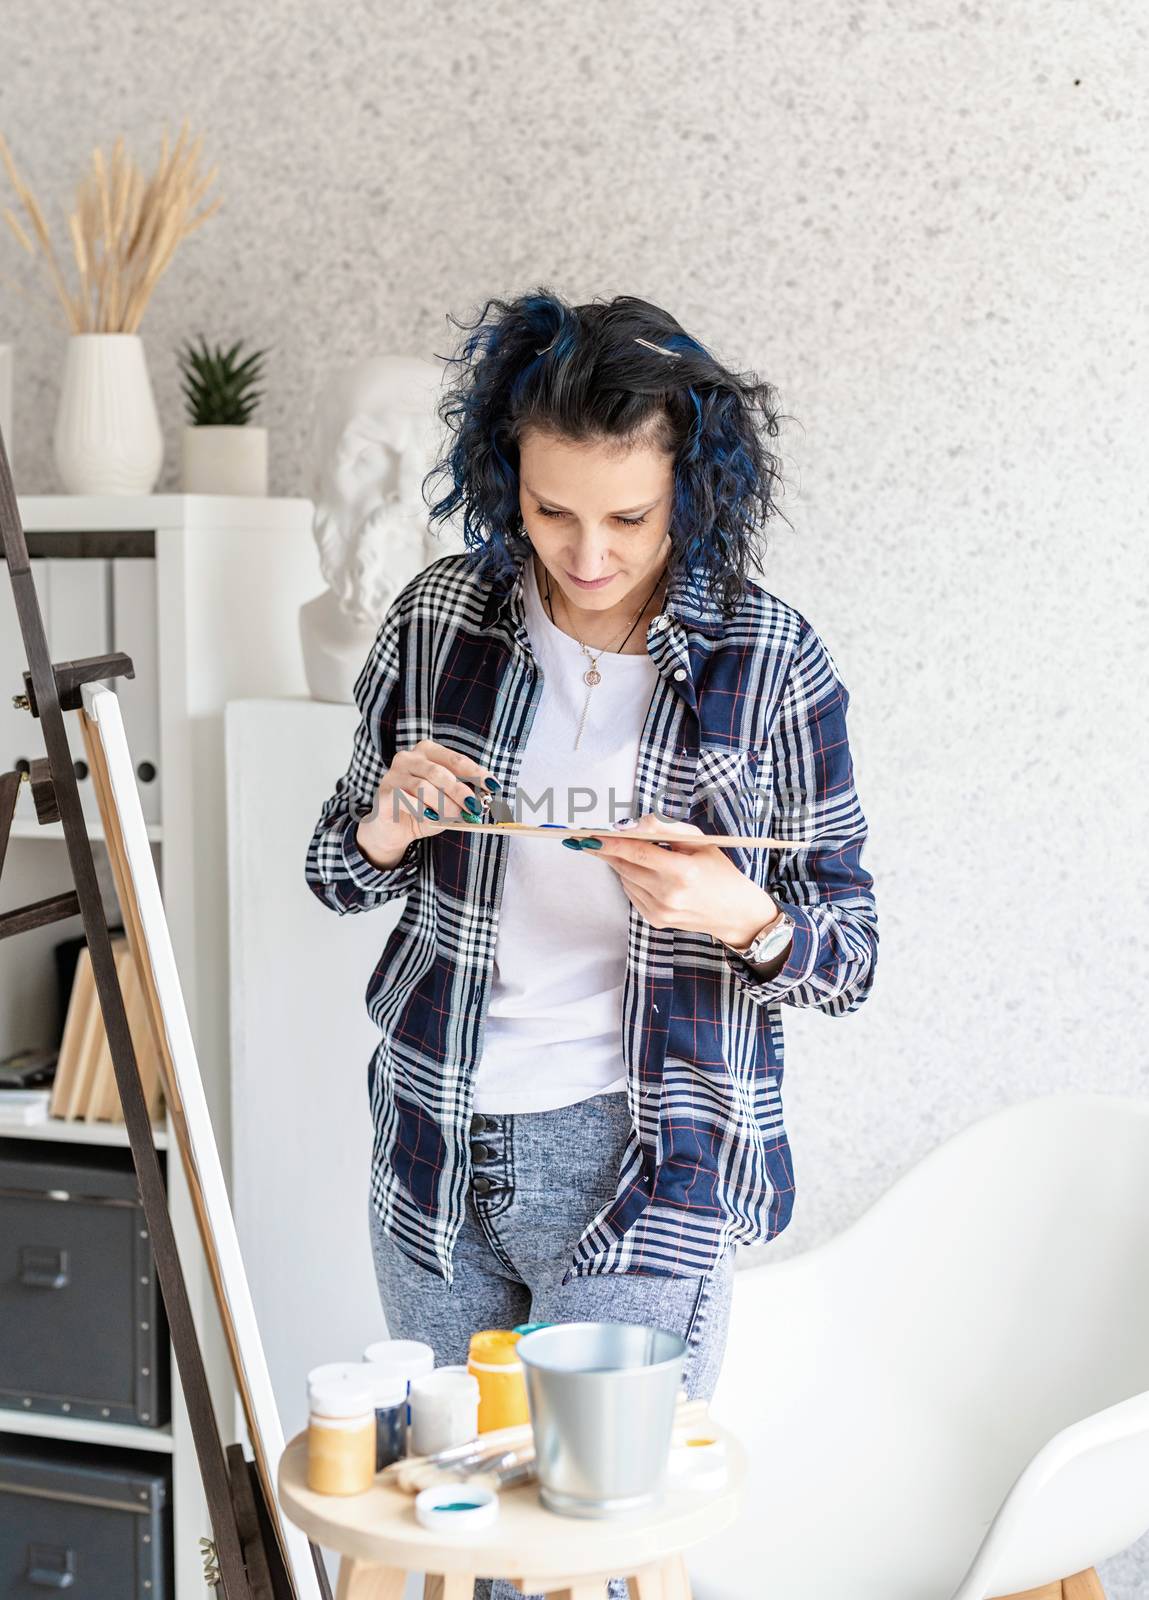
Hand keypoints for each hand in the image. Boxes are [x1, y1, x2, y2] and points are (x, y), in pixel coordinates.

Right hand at [356, 739, 497, 866]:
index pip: (457, 760)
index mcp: (428, 752)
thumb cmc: (423, 810)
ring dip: (443, 805)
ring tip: (455, 817)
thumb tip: (482, 803)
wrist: (392, 829)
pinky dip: (422, 811)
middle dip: (460, 792)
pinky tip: (431, 818)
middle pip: (440, 772)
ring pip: (423, 787)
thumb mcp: (448, 804)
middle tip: (474, 808)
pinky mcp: (384, 793)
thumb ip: (462, 800)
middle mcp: (409, 758)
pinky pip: (406, 800)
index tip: (493, 787)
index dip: (477, 774)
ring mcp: (394, 774)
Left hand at [572, 813, 781, 946]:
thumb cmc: (719, 871)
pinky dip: (631, 878)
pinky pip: (631, 893)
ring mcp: (661, 911)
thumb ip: (665, 828)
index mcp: (683, 872)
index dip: (610, 842)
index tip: (589, 835)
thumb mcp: (699, 841)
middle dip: (606, 850)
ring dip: (620, 862)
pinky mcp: (655, 921)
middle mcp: (669, 895)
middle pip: (625, 866)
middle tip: (590, 837)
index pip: (637, 852)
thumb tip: (631, 824)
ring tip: (626, 850)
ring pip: (625, 879)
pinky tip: (642, 871)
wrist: (734, 913)